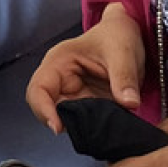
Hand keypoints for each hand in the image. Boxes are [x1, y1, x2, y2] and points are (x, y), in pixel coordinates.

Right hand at [25, 3, 145, 132]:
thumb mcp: (123, 52)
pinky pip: (83, 121)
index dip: (43, 109)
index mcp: (59, 62)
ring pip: (64, 119)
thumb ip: (124, 77)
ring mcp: (72, 94)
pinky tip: (106, 128)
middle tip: (87, 131)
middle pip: (46, 109)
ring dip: (79, 127)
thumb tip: (129, 103)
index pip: (39, 89)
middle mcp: (60, 80)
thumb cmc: (117, 36)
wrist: (126, 35)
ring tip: (100, 128)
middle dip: (62, 123)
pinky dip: (92, 128)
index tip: (58, 127)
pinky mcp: (86, 105)